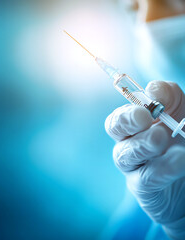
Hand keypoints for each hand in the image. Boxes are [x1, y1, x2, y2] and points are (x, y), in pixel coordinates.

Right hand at [105, 81, 184, 238]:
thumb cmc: (183, 141)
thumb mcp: (182, 112)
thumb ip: (170, 96)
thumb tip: (154, 90)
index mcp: (137, 123)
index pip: (124, 109)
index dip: (135, 101)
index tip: (156, 97)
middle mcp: (129, 142)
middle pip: (114, 127)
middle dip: (125, 119)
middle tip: (144, 116)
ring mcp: (133, 166)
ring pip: (124, 154)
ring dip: (141, 144)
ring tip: (161, 137)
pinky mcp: (142, 188)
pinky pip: (145, 178)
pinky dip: (162, 167)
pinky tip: (180, 159)